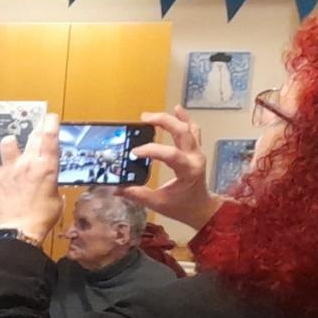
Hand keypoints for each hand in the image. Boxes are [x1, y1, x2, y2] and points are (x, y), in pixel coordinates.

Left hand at [0, 112, 65, 243]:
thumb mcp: (57, 198)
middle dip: (36, 129)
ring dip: (10, 141)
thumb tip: (50, 183)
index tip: (50, 117)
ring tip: (11, 143)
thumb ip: (53, 185)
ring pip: (8, 142)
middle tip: (37, 127)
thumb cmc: (41, 217)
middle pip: (32, 137)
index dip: (50, 124)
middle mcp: (28, 164)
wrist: (21, 229)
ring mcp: (10, 169)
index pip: (50, 138)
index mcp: (47, 168)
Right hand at [119, 107, 223, 230]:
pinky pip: (193, 130)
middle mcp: (195, 158)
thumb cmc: (181, 207)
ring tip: (152, 116)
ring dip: (171, 119)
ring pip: (188, 128)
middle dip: (163, 122)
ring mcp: (198, 152)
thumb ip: (137, 195)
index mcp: (188, 171)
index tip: (134, 152)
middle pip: (182, 132)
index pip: (171, 155)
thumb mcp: (158, 203)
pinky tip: (176, 109)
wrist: (201, 208)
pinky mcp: (196, 150)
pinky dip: (185, 119)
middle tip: (144, 119)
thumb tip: (116, 189)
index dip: (151, 150)